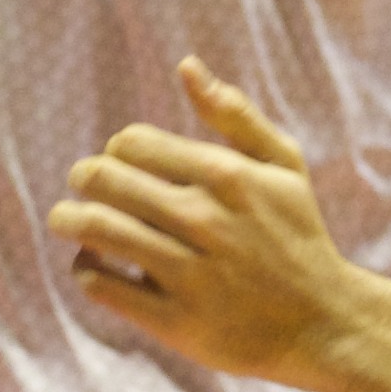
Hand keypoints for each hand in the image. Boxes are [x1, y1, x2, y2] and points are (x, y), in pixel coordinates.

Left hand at [51, 61, 364, 379]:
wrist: (324, 325)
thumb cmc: (297, 237)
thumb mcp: (284, 167)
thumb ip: (236, 115)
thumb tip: (187, 66)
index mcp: (226, 176)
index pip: (132, 143)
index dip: (117, 150)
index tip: (122, 165)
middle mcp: (204, 220)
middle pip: (104, 180)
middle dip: (83, 178)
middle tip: (83, 186)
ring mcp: (188, 273)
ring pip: (96, 229)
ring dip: (68, 219)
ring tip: (66, 220)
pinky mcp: (175, 321)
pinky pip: (102, 286)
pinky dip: (85, 270)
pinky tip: (95, 264)